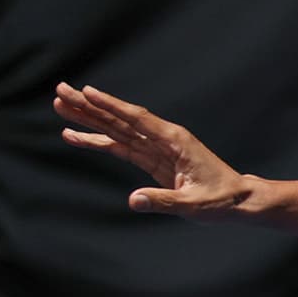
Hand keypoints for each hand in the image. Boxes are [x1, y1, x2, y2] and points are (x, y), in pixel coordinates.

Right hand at [55, 83, 250, 219]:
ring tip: (61, 107)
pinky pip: (120, 147)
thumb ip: (164, 201)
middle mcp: (163, 139)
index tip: (86, 92)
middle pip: (121, 119)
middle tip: (60, 91)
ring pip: (117, 129)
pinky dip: (98, 141)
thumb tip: (133, 200)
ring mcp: (156, 147)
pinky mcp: (152, 159)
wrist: (237, 200)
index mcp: (174, 141)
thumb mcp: (193, 204)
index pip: (137, 119)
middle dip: (90, 106)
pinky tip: (76, 136)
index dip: (111, 106)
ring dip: (89, 119)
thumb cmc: (220, 200)